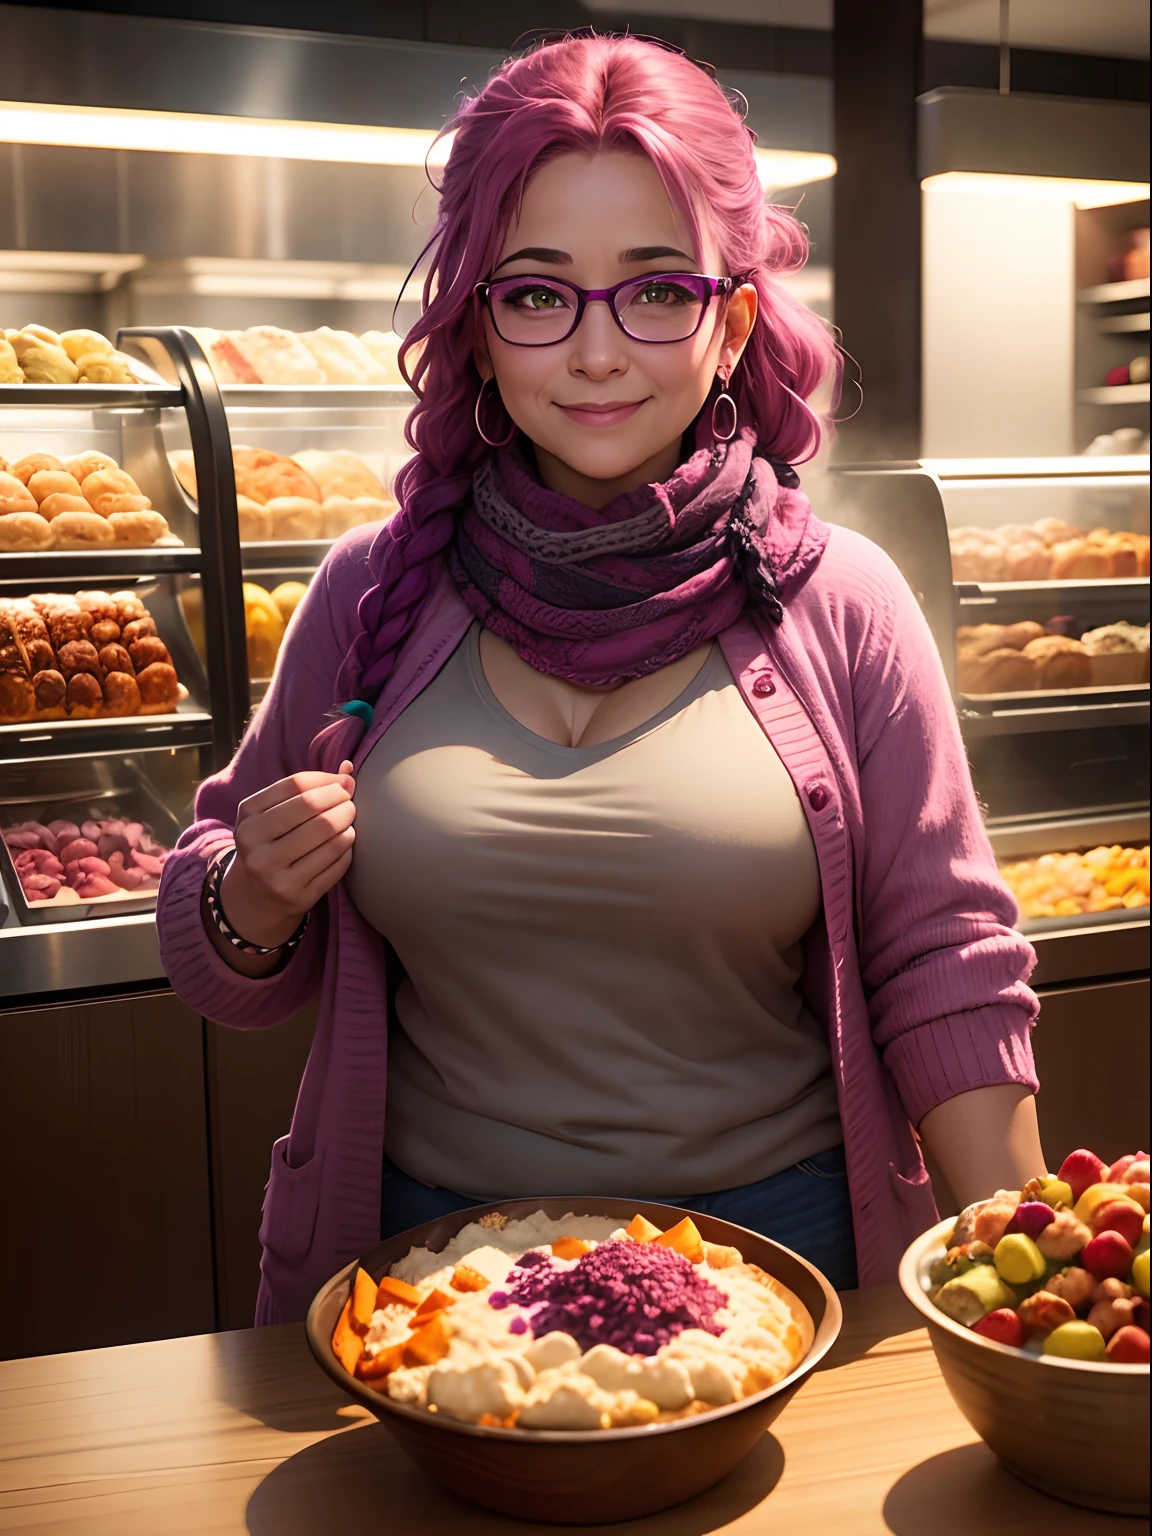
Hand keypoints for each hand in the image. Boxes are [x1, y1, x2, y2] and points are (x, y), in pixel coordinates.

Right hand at [221, 761, 355, 948]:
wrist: (258, 896)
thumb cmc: (273, 843)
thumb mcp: (275, 813)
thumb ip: (308, 789)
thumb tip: (348, 770)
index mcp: (248, 817)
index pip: (296, 785)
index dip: (327, 780)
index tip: (344, 783)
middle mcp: (255, 846)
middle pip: (312, 809)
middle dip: (341, 800)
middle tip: (350, 803)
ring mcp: (275, 875)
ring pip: (330, 838)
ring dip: (349, 825)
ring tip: (348, 822)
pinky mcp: (298, 896)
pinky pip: (338, 864)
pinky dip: (348, 849)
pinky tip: (344, 845)